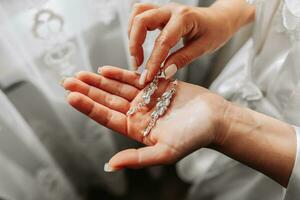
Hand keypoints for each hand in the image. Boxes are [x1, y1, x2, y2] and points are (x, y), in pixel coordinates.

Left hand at [62, 66, 227, 170]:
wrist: (215, 119)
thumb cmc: (194, 137)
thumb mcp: (166, 151)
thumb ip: (138, 158)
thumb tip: (110, 165)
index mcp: (136, 129)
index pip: (107, 117)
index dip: (89, 107)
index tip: (71, 97)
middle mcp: (138, 114)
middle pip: (107, 100)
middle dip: (88, 91)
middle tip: (67, 81)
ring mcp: (146, 99)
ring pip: (117, 88)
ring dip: (99, 80)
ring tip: (80, 74)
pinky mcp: (156, 85)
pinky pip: (134, 78)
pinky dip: (119, 73)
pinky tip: (104, 69)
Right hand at [128, 1, 254, 83]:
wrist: (220, 19)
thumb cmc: (215, 31)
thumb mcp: (203, 48)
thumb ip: (182, 59)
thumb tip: (164, 72)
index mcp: (184, 18)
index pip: (162, 41)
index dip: (153, 61)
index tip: (148, 77)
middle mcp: (171, 10)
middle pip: (141, 20)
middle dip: (134, 44)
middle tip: (138, 65)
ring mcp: (164, 9)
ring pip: (138, 14)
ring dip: (132, 35)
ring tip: (136, 55)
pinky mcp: (160, 13)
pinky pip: (141, 14)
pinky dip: (135, 28)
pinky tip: (138, 42)